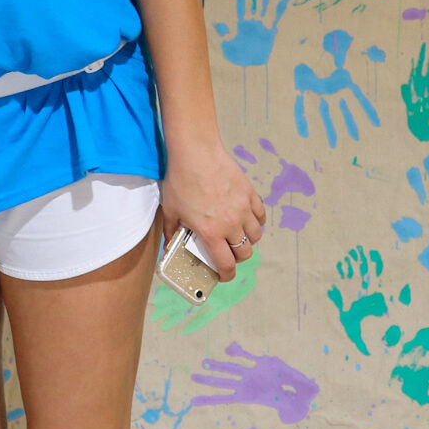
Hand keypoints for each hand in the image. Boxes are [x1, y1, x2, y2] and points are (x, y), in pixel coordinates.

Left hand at [160, 140, 265, 278]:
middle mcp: (231, 224)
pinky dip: (256, 221)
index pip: (226, 264)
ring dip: (248, 239)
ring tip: (237, 235)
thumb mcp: (170, 210)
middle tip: (228, 252)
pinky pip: (260, 215)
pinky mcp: (250, 194)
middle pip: (245, 253)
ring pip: (256, 236)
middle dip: (237, 257)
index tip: (223, 275)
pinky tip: (246, 217)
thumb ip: (171, 232)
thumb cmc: (180, 181)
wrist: (196, 153)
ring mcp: (244, 209)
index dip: (226, 275)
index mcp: (211, 232)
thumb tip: (168, 248)